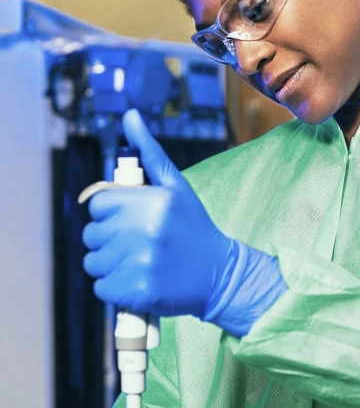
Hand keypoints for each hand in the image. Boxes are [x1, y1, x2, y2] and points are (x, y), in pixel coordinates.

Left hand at [82, 109, 233, 317]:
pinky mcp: (138, 292)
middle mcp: (146, 230)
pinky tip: (140, 280)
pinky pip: (102, 288)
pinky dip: (116, 288)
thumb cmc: (193, 227)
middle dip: (109, 239)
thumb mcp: (175, 186)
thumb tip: (130, 116)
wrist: (219, 273)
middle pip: (92, 234)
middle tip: (139, 243)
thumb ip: (149, 152)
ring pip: (93, 262)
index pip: (97, 204)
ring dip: (110, 264)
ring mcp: (141, 263)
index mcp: (152, 201)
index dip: (111, 213)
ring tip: (140, 262)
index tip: (131, 220)